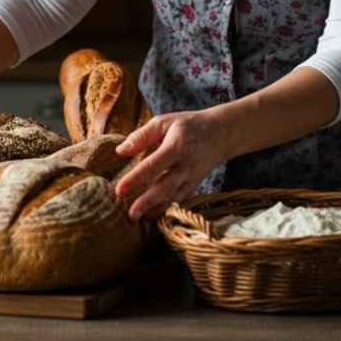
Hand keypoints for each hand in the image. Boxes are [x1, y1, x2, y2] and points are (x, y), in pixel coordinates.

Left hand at [113, 108, 232, 220]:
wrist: (222, 134)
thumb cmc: (188, 125)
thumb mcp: (164, 122)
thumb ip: (141, 136)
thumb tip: (120, 151)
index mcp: (176, 146)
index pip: (153, 165)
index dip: (135, 179)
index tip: (119, 190)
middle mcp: (186, 165)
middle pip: (165, 187)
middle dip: (146, 202)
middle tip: (130, 214)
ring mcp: (192, 178)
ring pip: (173, 198)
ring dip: (155, 210)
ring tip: (136, 218)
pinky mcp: (195, 185)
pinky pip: (180, 201)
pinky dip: (166, 209)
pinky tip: (151, 216)